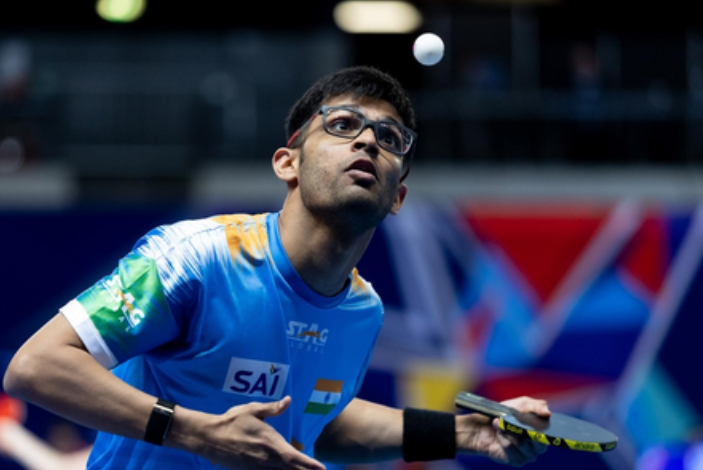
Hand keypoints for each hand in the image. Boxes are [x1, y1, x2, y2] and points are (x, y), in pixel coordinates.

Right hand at [200, 396, 325, 469]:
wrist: (209, 438)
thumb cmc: (232, 421)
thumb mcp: (252, 410)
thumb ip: (272, 408)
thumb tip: (288, 400)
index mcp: (270, 443)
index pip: (294, 457)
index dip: (310, 464)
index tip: (322, 468)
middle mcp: (266, 459)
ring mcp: (257, 468)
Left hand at [456, 396, 549, 466]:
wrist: (484, 424)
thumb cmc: (505, 413)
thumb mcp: (521, 404)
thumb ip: (537, 406)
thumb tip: (548, 413)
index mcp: (542, 433)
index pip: (551, 435)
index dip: (544, 430)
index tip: (533, 422)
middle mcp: (537, 446)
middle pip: (539, 443)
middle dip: (523, 429)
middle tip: (511, 420)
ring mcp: (527, 454)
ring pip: (523, 445)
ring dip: (509, 432)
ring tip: (501, 425)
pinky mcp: (516, 460)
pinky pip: (511, 449)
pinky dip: (503, 439)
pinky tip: (499, 435)